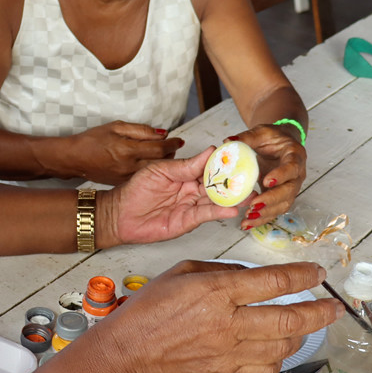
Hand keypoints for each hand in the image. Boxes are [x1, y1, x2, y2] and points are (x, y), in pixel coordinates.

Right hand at [62, 121, 183, 184]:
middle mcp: (130, 166)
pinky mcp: (124, 182)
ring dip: (162, 163)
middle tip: (174, 146)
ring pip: (154, 171)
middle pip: (160, 162)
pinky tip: (150, 162)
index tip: (178, 140)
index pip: (159, 148)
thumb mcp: (116, 127)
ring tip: (163, 153)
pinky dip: (151, 170)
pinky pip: (144, 176)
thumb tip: (161, 133)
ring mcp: (127, 176)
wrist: (75, 158)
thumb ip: (141, 130)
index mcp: (128, 150)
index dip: (172, 143)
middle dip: (171, 154)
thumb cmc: (92, 140)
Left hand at [98, 147, 238, 246]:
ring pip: (216, 201)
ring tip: (248, 195)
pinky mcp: (188, 221)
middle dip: (235, 182)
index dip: (225, 163)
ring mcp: (191, 206)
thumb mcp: (160, 170)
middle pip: (218, 185)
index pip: (210, 167)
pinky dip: (219, 212)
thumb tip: (211, 151)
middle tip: (251, 177)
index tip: (241, 157)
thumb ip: (187, 165)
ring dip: (233, 199)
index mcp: (187, 174)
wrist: (119, 214)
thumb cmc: (135, 190)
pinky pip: (206, 215)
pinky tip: (232, 209)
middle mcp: (192, 190)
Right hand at [105, 260, 343, 372]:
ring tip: (306, 325)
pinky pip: (268, 370)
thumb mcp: (181, 273)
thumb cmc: (149, 310)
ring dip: (302, 335)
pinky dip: (279, 359)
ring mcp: (230, 354)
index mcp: (217, 292)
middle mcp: (228, 324)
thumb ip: (221, 271)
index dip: (302, 276)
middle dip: (320, 311)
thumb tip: (251, 277)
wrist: (128, 353)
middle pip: (290, 318)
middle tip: (334, 306)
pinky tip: (278, 349)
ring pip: (284, 346)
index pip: (273, 282)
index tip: (317, 274)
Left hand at [225, 124, 306, 228]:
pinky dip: (262, 218)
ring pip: (283, 205)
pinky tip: (247, 224)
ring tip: (249, 218)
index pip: (291, 168)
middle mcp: (297, 175)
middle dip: (272, 200)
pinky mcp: (281, 197)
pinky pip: (274, 210)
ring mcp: (290, 188)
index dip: (281, 175)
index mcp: (295, 156)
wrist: (280, 145)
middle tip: (254, 205)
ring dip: (266, 213)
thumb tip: (227, 142)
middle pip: (289, 191)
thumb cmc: (272, 138)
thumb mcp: (260, 133)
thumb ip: (246, 137)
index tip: (266, 182)